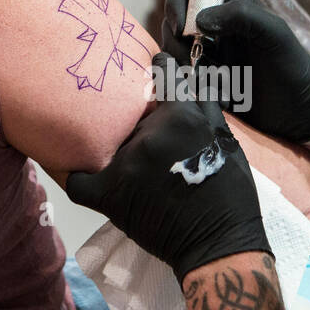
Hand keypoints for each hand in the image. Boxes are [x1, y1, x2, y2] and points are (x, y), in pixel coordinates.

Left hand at [66, 52, 272, 282]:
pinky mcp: (111, 193)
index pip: (164, 75)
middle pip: (134, 116)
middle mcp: (151, 133)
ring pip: (110, 144)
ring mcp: (128, 163)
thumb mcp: (226, 140)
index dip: (159, 71)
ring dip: (120, 154)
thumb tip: (193, 78)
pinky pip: (79, 182)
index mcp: (182, 116)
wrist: (219, 241)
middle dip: (141, 126)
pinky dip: (81, 180)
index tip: (155, 68)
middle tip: (151, 147)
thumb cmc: (230, 193)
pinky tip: (87, 179)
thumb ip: (205, 109)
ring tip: (134, 172)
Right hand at [161, 0, 309, 142]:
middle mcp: (213, 25)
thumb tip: (198, 21)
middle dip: (177, 43)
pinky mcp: (204, 80)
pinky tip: (215, 95)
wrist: (300, 108)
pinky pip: (182, 78)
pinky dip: (191, 86)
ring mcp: (207, 53)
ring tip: (209, 82)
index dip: (176, 2)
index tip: (182, 28)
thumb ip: (240, 16)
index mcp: (228, 3)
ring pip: (174, 52)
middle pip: (173, 23)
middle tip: (193, 63)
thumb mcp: (273, 32)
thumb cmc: (293, 65)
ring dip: (183, 67)